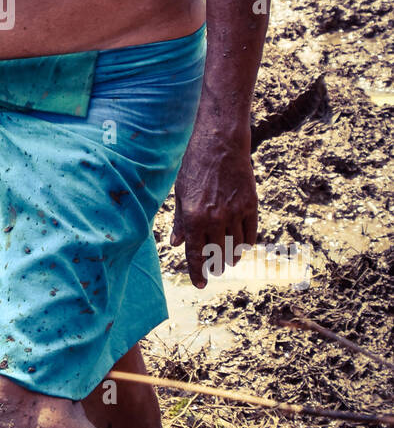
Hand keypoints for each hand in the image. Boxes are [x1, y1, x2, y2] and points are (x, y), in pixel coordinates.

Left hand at [170, 132, 257, 288]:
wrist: (220, 143)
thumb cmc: (195, 165)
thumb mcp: (181, 193)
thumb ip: (180, 221)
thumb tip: (176, 244)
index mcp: (193, 217)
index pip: (195, 254)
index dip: (197, 273)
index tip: (200, 284)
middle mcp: (214, 219)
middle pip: (217, 255)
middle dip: (215, 267)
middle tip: (213, 270)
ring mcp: (235, 213)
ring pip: (236, 248)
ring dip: (231, 258)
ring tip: (227, 261)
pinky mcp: (251, 205)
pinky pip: (250, 235)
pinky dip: (245, 245)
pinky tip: (241, 247)